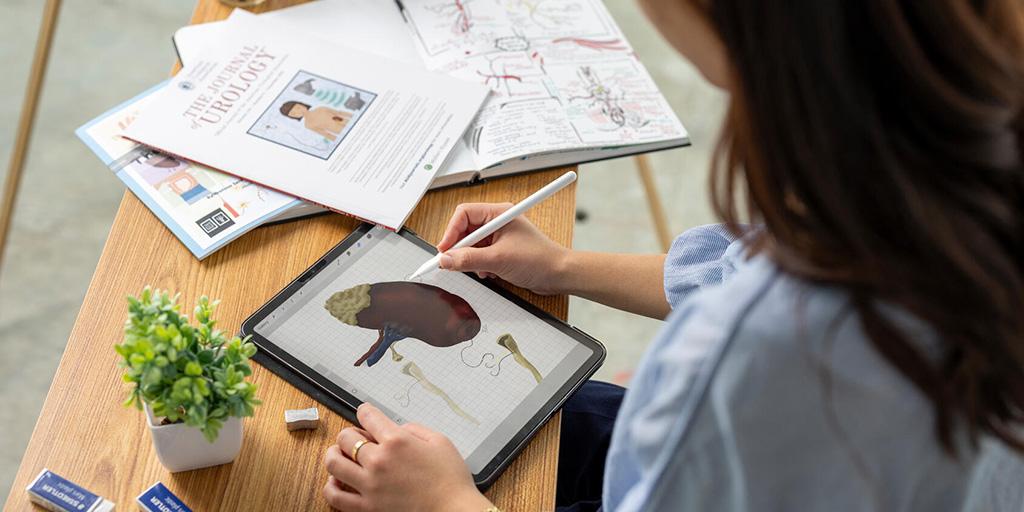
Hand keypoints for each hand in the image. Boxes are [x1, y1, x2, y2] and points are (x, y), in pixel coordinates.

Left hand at [323, 403, 491, 511]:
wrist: (454, 511)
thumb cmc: (450, 480)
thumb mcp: (439, 441)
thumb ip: (414, 429)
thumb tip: (397, 429)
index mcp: (397, 441)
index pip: (368, 416)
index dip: (365, 411)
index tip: (365, 413)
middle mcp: (379, 461)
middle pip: (345, 438)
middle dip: (350, 433)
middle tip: (356, 438)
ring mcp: (370, 486)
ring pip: (333, 463)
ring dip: (334, 455)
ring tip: (340, 455)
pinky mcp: (367, 508)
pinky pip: (335, 496)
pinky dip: (331, 486)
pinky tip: (338, 481)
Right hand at [437, 203, 569, 294]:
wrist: (558, 274)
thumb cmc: (539, 259)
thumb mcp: (498, 260)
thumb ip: (468, 259)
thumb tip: (446, 260)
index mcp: (499, 213)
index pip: (464, 214)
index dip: (451, 231)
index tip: (444, 249)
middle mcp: (498, 221)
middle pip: (466, 230)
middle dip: (460, 248)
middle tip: (453, 262)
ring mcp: (500, 236)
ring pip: (472, 244)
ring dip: (471, 259)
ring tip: (481, 269)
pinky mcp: (502, 250)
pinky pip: (481, 254)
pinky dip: (480, 265)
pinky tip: (489, 273)